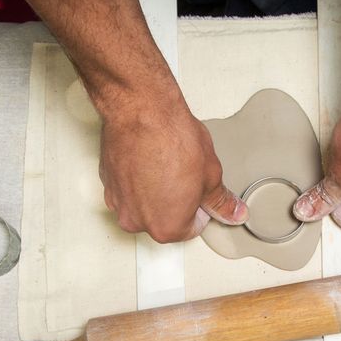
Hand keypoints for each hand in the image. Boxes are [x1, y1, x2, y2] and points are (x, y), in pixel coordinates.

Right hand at [99, 93, 246, 242]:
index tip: (199, 190)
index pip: (192, 228)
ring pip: (144, 204)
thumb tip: (234, 213)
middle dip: (176, 201)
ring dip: (154, 191)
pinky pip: (128, 188)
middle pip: (164, 219)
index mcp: (166, 228)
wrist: (141, 111)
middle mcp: (137, 222)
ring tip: (164, 163)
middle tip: (183, 174)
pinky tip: (147, 159)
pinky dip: (137, 179)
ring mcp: (117, 203)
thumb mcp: (211, 175)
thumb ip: (220, 202)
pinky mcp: (106, 183)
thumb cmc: (173, 141)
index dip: (200, 207)